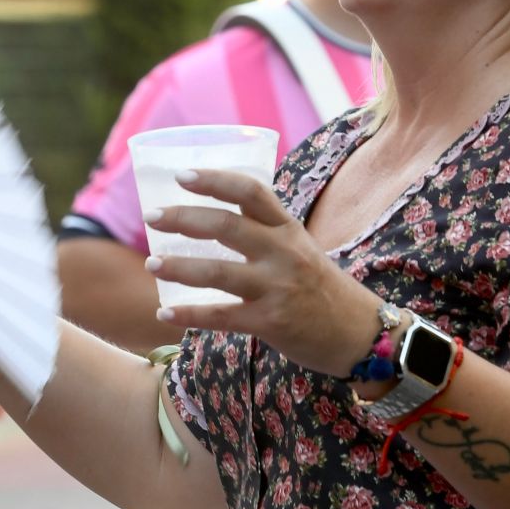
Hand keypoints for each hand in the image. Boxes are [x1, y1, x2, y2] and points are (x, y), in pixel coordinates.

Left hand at [143, 169, 381, 377]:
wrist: (359, 332)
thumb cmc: (321, 288)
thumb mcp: (301, 248)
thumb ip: (265, 232)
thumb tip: (212, 218)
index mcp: (289, 228)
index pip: (250, 191)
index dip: (214, 180)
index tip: (181, 176)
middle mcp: (283, 252)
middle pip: (226, 226)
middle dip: (183, 218)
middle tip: (152, 216)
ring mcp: (277, 287)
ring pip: (217, 271)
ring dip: (178, 266)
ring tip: (151, 263)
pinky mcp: (271, 322)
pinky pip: (221, 316)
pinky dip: (189, 314)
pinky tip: (164, 313)